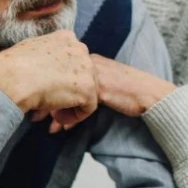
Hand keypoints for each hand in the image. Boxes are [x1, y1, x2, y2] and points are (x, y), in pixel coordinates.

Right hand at [0, 30, 97, 127]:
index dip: (62, 77)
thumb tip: (43, 68)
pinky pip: (88, 107)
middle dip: (68, 91)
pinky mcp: (88, 88)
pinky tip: (58, 119)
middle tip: (52, 104)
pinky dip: (75, 116)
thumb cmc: (11, 67)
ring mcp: (87, 67)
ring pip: (86, 90)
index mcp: (65, 37)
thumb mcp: (30, 50)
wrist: (12, 79)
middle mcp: (79, 48)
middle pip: (82, 75)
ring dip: (71, 104)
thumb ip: (45, 55)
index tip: (50, 88)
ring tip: (53, 114)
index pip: (72, 60)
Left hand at [46, 55, 175, 133]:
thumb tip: (64, 105)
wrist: (150, 94)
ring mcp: (92, 74)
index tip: (40, 107)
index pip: (57, 72)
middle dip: (44, 102)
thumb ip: (84, 88)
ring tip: (51, 128)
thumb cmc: (129, 91)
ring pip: (63, 92)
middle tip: (36, 119)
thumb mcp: (102, 84)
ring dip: (53, 112)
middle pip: (55, 80)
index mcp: (86, 59)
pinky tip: (65, 128)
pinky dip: (69, 117)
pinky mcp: (99, 88)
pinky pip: (77, 104)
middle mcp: (87, 63)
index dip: (47, 90)